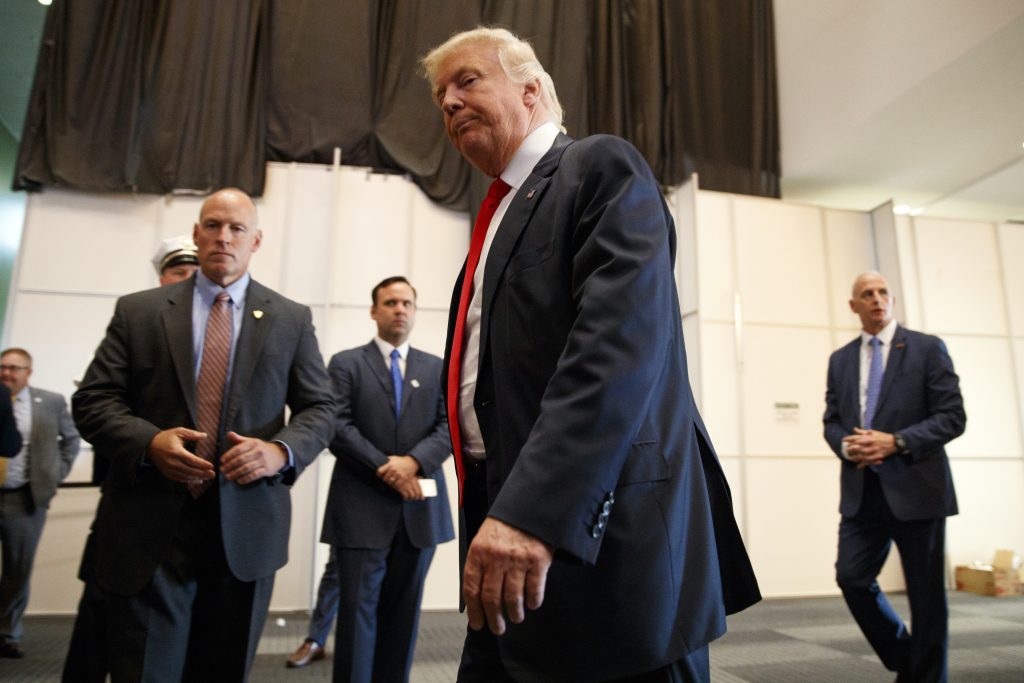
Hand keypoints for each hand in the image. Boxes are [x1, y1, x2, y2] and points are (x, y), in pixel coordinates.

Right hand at [147, 428, 215, 483]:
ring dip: (197, 478)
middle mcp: (172, 462)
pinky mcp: (167, 473)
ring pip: (185, 476)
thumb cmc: (166, 437)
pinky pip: (179, 479)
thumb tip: (205, 435)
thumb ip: (192, 434)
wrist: (150, 445)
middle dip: (202, 473)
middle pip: (190, 470)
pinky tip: (198, 480)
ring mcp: (169, 469)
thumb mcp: (179, 432)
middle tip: (213, 474)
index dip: (202, 464)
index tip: (211, 466)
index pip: (191, 460)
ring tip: (207, 477)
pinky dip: (189, 480)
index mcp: (176, 451)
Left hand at [220, 432, 286, 483]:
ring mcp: (263, 461)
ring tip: (228, 476)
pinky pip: (254, 475)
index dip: (229, 455)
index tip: (222, 460)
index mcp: (253, 443)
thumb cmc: (261, 448)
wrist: (279, 454)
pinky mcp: (267, 470)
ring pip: (246, 468)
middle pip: (241, 459)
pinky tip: (239, 481)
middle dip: (230, 465)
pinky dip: (246, 479)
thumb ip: (239, 439)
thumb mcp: (252, 442)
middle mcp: (258, 451)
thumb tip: (229, 434)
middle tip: (222, 470)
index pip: (238, 449)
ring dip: (236, 473)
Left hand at [377, 455, 423, 500]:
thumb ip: (387, 460)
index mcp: (390, 464)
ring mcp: (398, 474)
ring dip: (390, 483)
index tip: (381, 475)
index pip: (379, 471)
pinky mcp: (403, 478)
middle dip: (385, 479)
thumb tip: (380, 460)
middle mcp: (393, 469)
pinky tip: (396, 483)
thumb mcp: (393, 458)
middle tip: (387, 479)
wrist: (412, 462)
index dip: (379, 474)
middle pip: (384, 478)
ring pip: (390, 482)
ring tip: (391, 482)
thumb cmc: (401, 460)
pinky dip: (395, 485)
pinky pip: (396, 485)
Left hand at [463, 517, 553, 634]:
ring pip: (513, 598)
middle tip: (497, 628)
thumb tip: (478, 597)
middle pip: (491, 597)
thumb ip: (480, 564)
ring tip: (516, 617)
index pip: (471, 588)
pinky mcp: (538, 560)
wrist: (530, 506)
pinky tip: (532, 604)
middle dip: (494, 618)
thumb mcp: (485, 539)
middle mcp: (496, 557)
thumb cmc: (506, 526)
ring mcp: (518, 559)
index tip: (478, 623)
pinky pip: (534, 589)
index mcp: (479, 552)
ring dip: (514, 613)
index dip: (474, 610)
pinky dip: (534, 601)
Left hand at [843, 428, 897, 467]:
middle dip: (850, 448)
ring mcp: (873, 451)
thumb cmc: (883, 436)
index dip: (849, 439)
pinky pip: (868, 462)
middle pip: (857, 447)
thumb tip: (854, 429)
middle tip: (846, 450)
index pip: (856, 437)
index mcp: (868, 437)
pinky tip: (858, 466)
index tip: (844, 440)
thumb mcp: (873, 432)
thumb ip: (863, 431)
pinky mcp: (876, 457)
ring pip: (861, 455)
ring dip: (854, 457)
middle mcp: (870, 444)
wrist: (894, 442)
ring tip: (850, 458)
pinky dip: (862, 464)